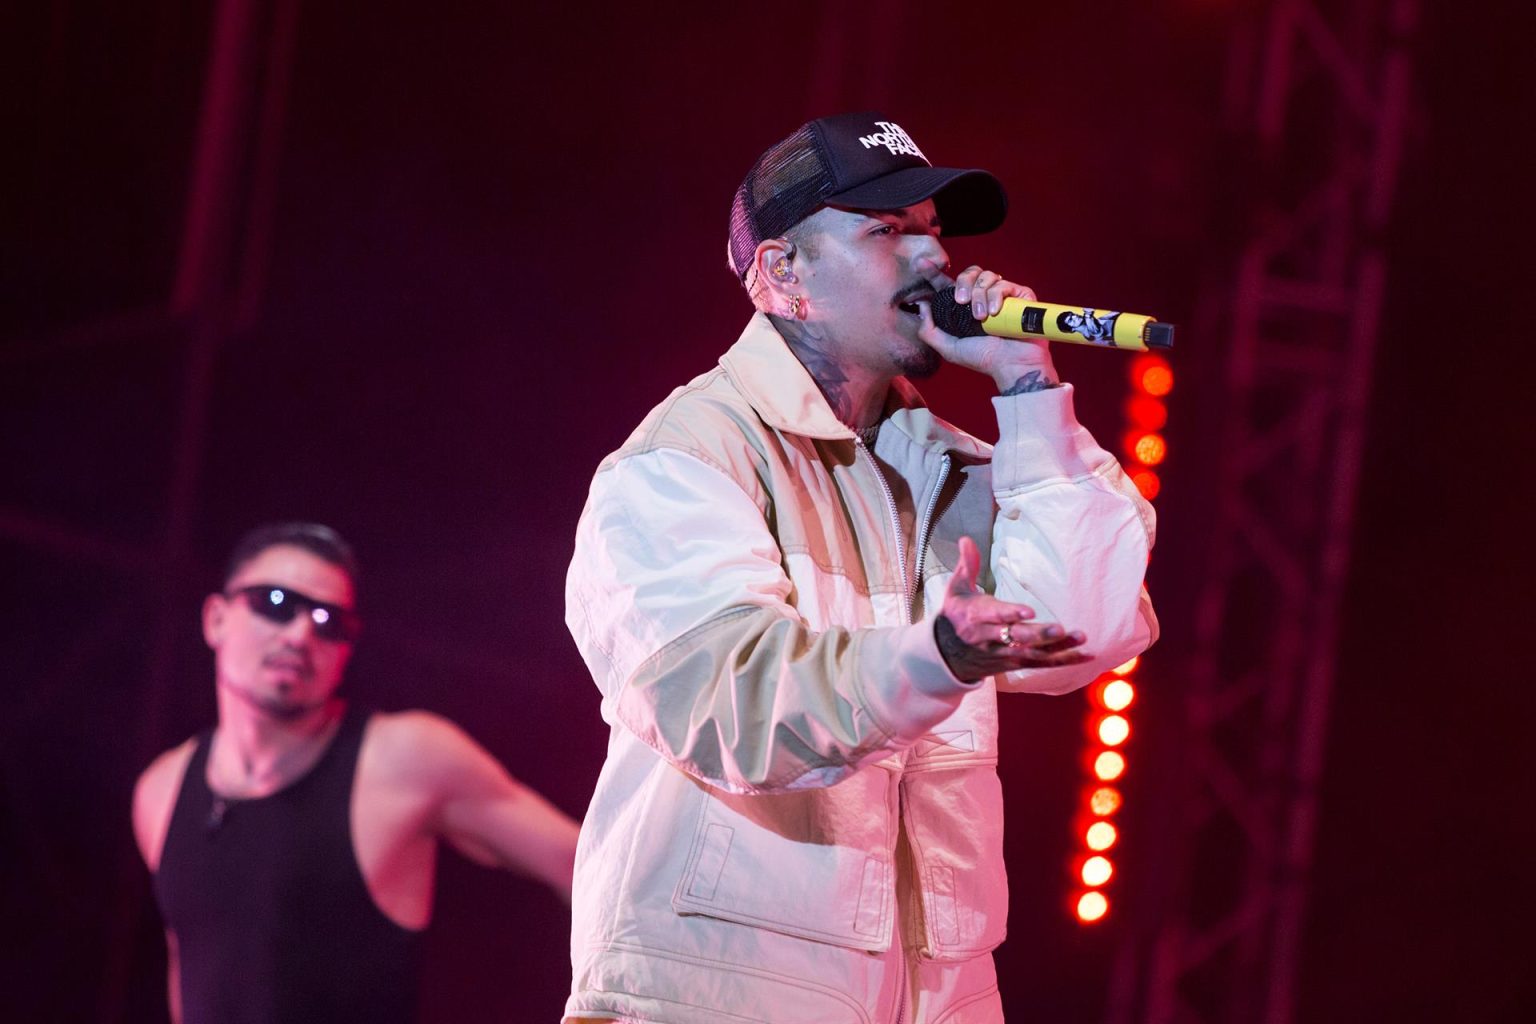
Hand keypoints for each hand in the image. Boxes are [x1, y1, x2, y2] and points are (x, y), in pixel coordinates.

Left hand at [915, 266, 1058, 390]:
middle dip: (962, 284)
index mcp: (963, 307)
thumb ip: (929, 331)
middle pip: (968, 273)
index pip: (947, 285)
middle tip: (962, 301)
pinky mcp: (1019, 294)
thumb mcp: (949, 348)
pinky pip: (1002, 284)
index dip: (933, 273)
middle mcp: (982, 297)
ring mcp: (1001, 294)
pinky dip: (996, 296)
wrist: (1012, 364)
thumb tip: (922, 305)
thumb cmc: (983, 358)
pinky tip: (995, 313)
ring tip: (981, 317)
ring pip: (985, 276)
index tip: (920, 264)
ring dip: (980, 295)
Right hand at [934, 536, 1088, 681]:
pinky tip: (1086, 655)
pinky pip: (1040, 664)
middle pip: (1015, 637)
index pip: (994, 615)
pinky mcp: (1013, 663)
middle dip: (1038, 634)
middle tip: (1061, 628)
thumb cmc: (955, 615)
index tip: (1029, 611)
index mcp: (974, 616)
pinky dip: (1064, 660)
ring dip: (1058, 647)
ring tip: (1081, 637)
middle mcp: (988, 638)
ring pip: (1032, 653)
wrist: (945, 655)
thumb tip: (967, 540)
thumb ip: (966, 565)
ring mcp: (1002, 654)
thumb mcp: (955, 589)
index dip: (1011, 614)